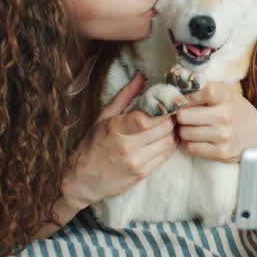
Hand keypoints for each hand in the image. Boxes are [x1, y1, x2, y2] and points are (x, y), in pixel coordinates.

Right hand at [62, 72, 177, 208]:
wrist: (83, 180)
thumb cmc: (93, 145)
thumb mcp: (104, 117)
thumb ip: (125, 96)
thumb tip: (141, 75)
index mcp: (116, 129)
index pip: (147, 117)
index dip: (162, 108)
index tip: (167, 101)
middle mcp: (127, 147)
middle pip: (163, 128)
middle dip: (171, 118)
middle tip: (172, 112)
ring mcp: (136, 162)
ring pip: (168, 142)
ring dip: (173, 131)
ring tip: (169, 125)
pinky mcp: (142, 174)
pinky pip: (165, 156)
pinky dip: (170, 145)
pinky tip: (166, 139)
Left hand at [174, 82, 256, 161]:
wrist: (256, 135)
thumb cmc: (236, 111)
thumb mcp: (227, 94)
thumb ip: (205, 89)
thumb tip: (178, 93)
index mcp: (225, 98)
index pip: (201, 92)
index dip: (188, 96)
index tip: (186, 100)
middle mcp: (224, 116)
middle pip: (184, 116)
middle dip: (182, 116)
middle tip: (185, 116)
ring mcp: (223, 135)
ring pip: (185, 132)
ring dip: (184, 130)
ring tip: (192, 128)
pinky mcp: (221, 152)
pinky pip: (191, 148)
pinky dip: (190, 143)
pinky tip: (196, 139)